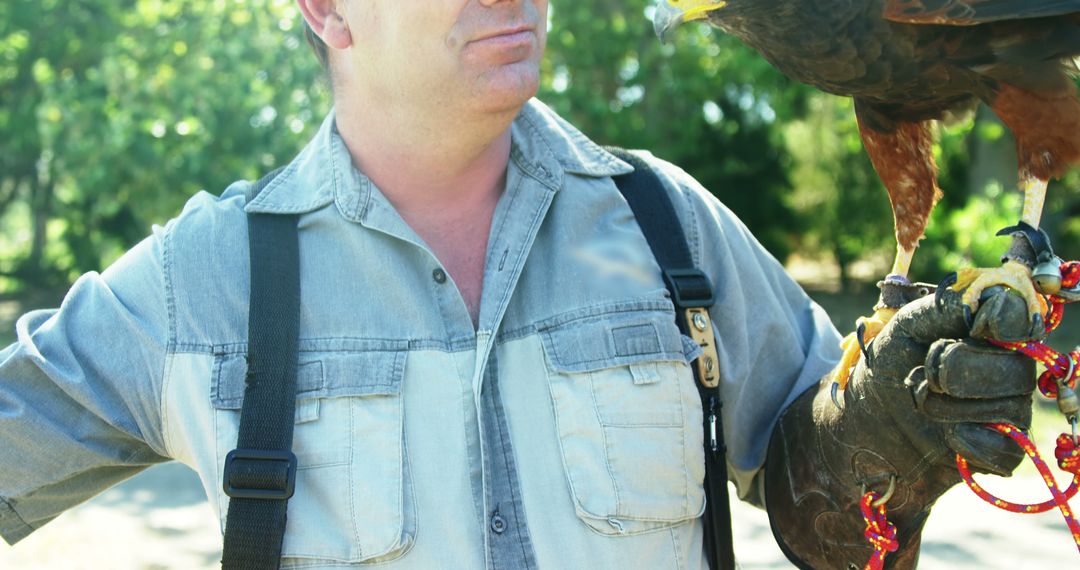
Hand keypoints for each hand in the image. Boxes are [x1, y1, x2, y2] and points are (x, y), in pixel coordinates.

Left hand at [861, 285, 1037, 476]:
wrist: (869, 413)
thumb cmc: (893, 361)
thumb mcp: (907, 323)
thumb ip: (945, 306)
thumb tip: (989, 303)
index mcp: (996, 331)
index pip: (1025, 319)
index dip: (1004, 321)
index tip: (974, 325)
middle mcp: (1015, 369)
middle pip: (1016, 370)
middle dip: (954, 369)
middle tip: (924, 370)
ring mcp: (1013, 412)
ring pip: (1008, 409)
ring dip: (946, 405)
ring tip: (921, 398)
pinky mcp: (1004, 451)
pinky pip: (1005, 452)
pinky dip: (964, 440)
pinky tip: (944, 433)